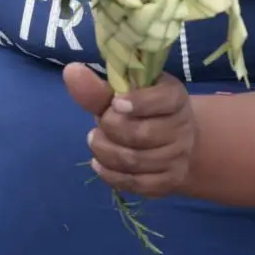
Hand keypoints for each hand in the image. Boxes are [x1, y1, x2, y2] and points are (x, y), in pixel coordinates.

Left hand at [63, 63, 196, 199]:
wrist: (173, 141)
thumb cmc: (140, 111)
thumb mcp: (122, 94)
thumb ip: (98, 88)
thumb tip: (72, 71)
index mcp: (174, 97)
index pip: (164, 100)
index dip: (138, 102)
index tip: (115, 102)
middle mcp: (182, 128)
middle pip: (141, 134)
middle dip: (110, 127)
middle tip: (99, 122)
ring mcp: (178, 157)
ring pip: (134, 160)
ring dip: (104, 151)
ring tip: (95, 140)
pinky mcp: (169, 182)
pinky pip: (135, 183)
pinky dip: (110, 174)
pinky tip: (99, 163)